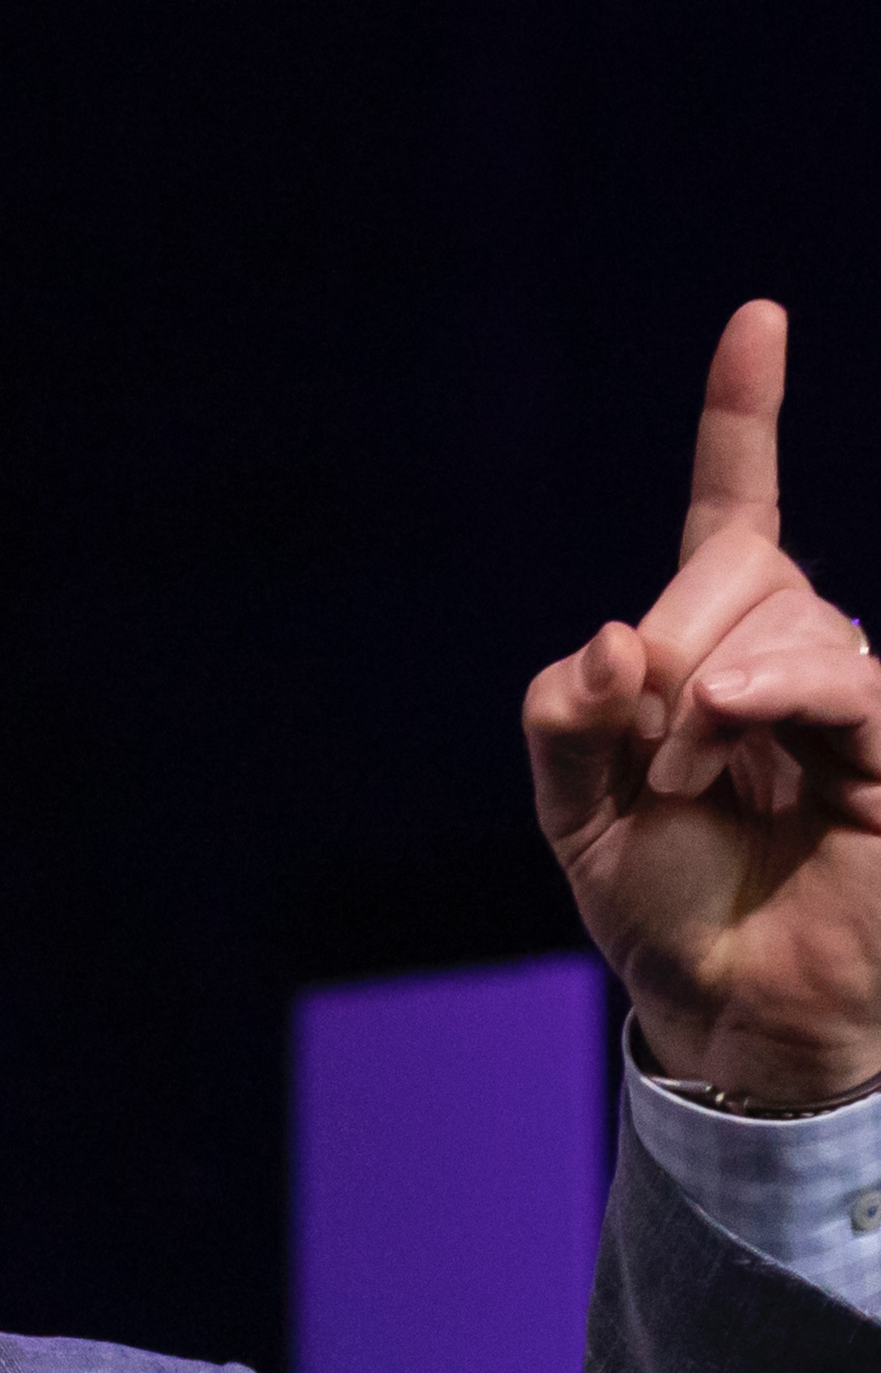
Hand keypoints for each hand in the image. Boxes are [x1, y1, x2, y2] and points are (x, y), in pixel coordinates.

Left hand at [526, 302, 880, 1107]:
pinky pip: (842, 674)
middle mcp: (787, 658)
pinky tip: (728, 726)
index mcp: (707, 658)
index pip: (731, 516)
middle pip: (729, 570)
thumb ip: (565, 724)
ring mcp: (848, 697)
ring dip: (706, 701)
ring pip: (781, 617)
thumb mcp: (578, 816)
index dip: (743, 421)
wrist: (728, 1010)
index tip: (757, 323)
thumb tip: (611, 638)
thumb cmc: (663, 910)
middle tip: (658, 760)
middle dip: (667, 656)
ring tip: (697, 785)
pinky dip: (772, 690)